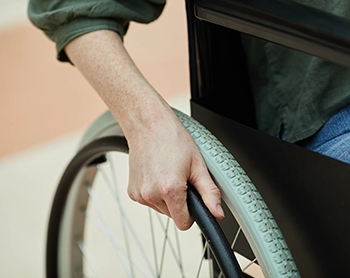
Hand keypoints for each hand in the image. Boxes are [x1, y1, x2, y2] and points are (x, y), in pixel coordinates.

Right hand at [64, 30, 222, 229]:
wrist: (148, 124)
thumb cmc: (172, 138)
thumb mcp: (198, 165)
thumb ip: (209, 193)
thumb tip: (217, 213)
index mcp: (170, 190)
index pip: (184, 224)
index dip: (192, 213)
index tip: (192, 198)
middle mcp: (151, 195)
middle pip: (173, 216)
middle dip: (180, 202)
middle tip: (180, 177)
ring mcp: (139, 195)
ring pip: (161, 209)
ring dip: (167, 197)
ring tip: (168, 173)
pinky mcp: (132, 192)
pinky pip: (149, 202)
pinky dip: (155, 193)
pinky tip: (157, 174)